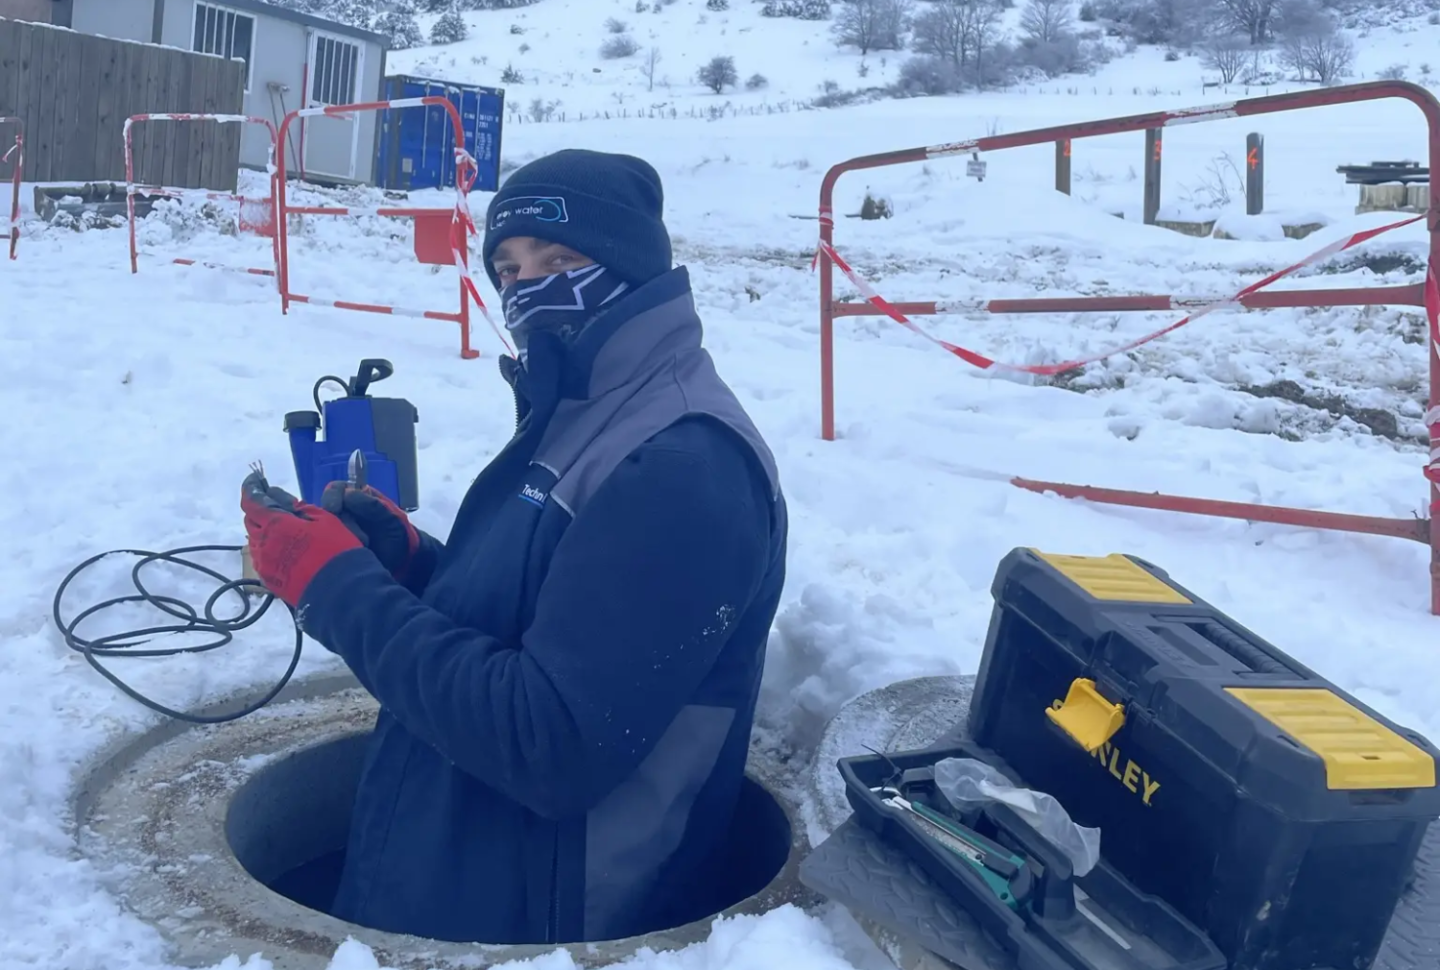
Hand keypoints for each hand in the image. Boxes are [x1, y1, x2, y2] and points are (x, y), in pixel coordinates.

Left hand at [242, 470, 362, 606]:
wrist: (340, 591)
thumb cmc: (336, 550)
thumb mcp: (325, 519)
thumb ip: (300, 509)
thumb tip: (284, 504)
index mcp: (275, 524)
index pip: (252, 500)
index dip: (252, 487)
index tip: (256, 479)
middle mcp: (262, 543)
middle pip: (251, 520)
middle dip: (260, 509)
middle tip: (278, 507)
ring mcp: (263, 564)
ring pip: (255, 539)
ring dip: (265, 530)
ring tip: (285, 530)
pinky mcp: (268, 580)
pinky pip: (262, 557)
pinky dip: (268, 547)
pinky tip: (285, 549)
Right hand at [321, 481, 420, 580]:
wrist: (404, 558)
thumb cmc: (399, 532)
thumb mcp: (390, 517)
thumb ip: (372, 505)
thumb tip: (347, 494)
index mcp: (358, 497)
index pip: (336, 489)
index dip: (332, 496)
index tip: (335, 509)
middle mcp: (345, 511)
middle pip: (325, 509)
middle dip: (333, 520)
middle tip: (345, 533)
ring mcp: (339, 528)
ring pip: (323, 527)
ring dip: (335, 536)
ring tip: (356, 544)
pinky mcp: (336, 546)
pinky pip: (325, 544)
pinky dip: (331, 547)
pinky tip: (344, 552)